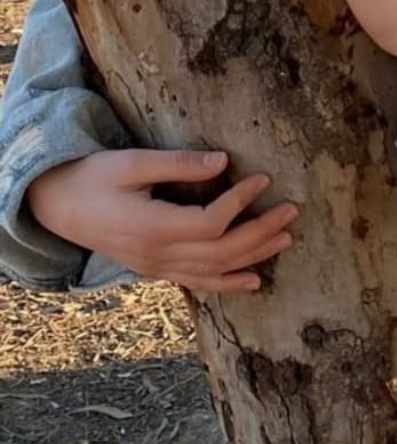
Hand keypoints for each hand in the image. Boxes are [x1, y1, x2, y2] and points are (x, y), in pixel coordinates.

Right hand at [26, 149, 298, 293]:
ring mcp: (157, 267)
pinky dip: (228, 283)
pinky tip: (254, 280)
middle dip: (260, 232)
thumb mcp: (132, 163)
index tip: (264, 178)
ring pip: (214, 271)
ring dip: (253, 257)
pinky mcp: (156, 269)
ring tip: (285, 239)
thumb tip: (223, 160)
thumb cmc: (94, 177)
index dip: (241, 203)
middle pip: (221, 252)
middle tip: (291, 211)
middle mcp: (157, 255)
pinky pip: (197, 282)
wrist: (58, 206)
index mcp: (153, 228)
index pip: (211, 223)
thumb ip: (179, 164)